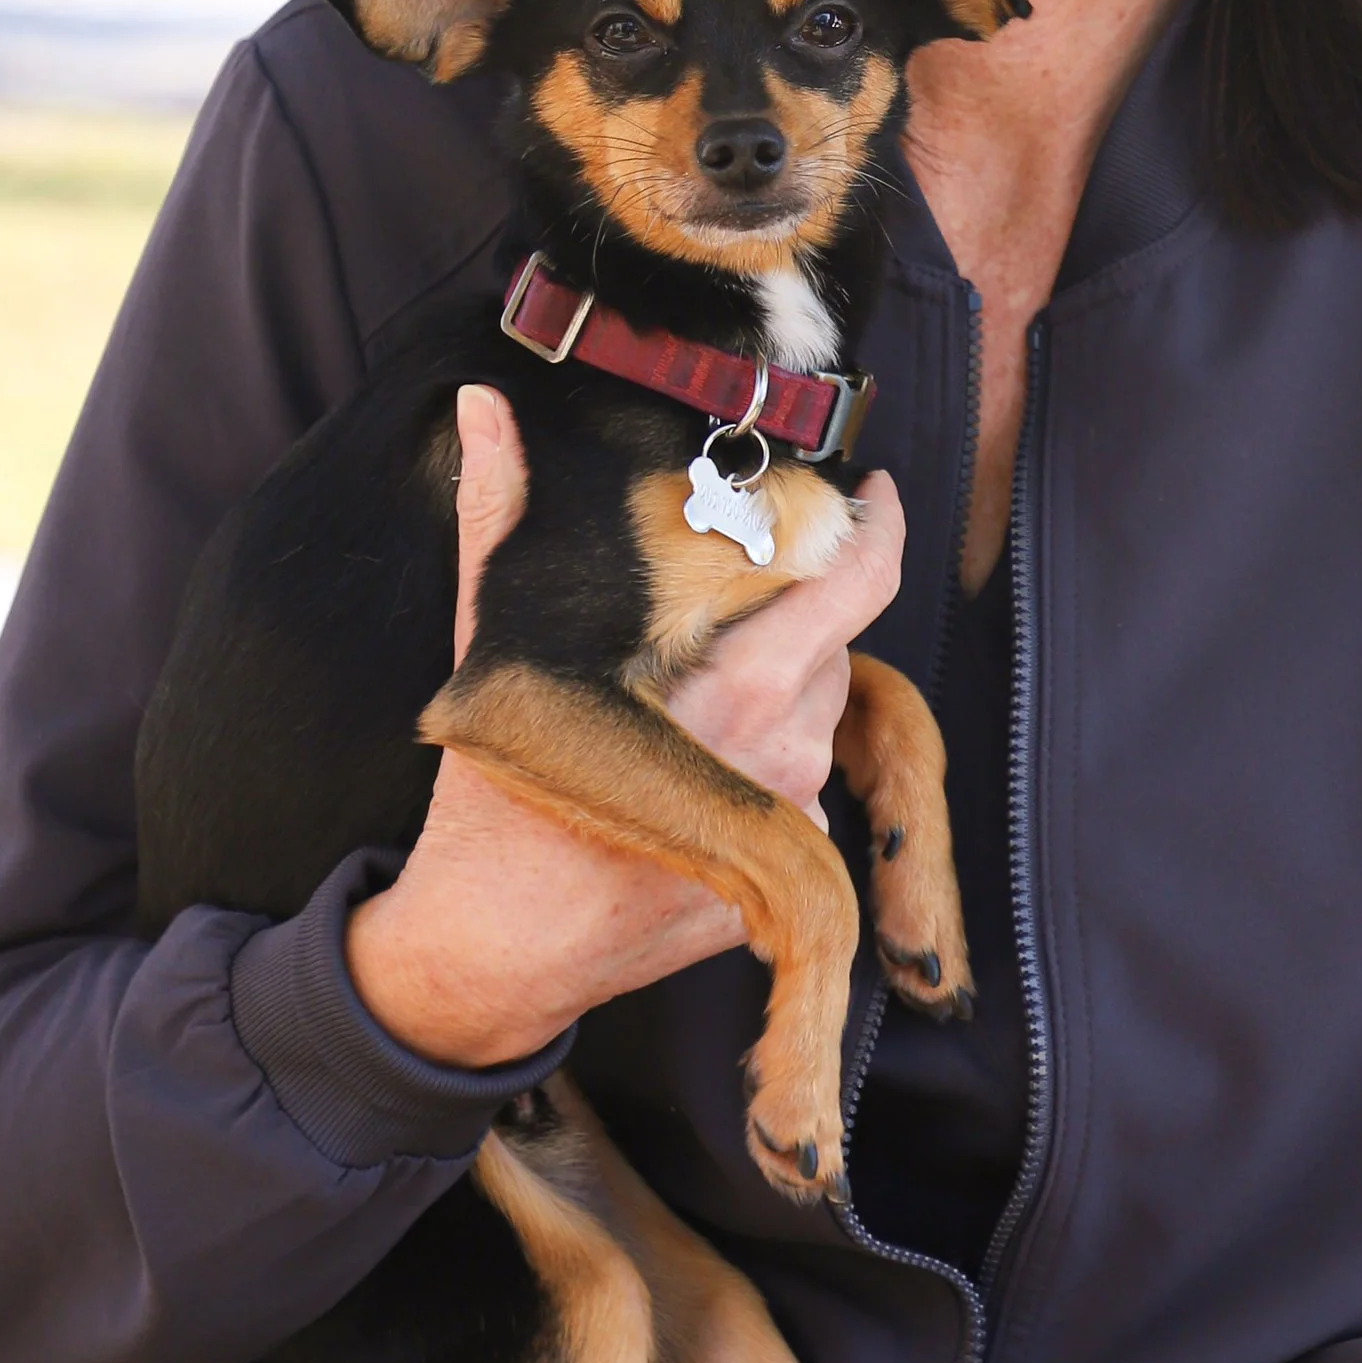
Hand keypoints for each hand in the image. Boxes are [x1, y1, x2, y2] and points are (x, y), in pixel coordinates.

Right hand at [345, 387, 906, 1068]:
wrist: (497, 951)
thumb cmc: (497, 806)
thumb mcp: (500, 650)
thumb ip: (502, 519)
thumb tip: (481, 411)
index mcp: (740, 684)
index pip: (858, 585)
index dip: (880, 526)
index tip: (880, 490)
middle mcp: (787, 750)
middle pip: (831, 645)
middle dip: (790, 615)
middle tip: (723, 607)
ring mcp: (794, 816)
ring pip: (816, 715)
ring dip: (773, 692)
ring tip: (683, 703)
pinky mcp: (785, 872)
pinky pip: (798, 791)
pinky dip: (758, 769)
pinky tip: (684, 774)